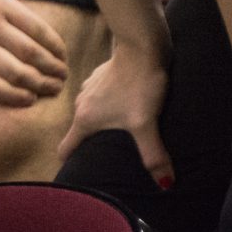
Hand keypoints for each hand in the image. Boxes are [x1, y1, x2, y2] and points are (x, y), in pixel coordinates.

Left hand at [0, 0, 71, 110]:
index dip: (12, 97)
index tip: (29, 102)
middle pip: (13, 71)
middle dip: (39, 85)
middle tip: (54, 91)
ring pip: (28, 50)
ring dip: (50, 66)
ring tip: (61, 76)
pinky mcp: (3, 2)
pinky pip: (34, 26)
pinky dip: (51, 42)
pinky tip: (60, 53)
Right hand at [59, 42, 174, 187]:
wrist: (141, 46)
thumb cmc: (138, 85)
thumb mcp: (146, 124)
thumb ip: (153, 156)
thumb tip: (165, 185)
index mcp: (85, 118)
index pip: (66, 148)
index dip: (70, 164)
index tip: (76, 176)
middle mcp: (81, 103)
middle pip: (80, 132)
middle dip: (90, 146)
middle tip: (108, 160)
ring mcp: (90, 88)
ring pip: (91, 114)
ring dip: (101, 124)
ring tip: (120, 134)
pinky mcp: (101, 78)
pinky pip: (100, 99)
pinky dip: (109, 107)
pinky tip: (127, 109)